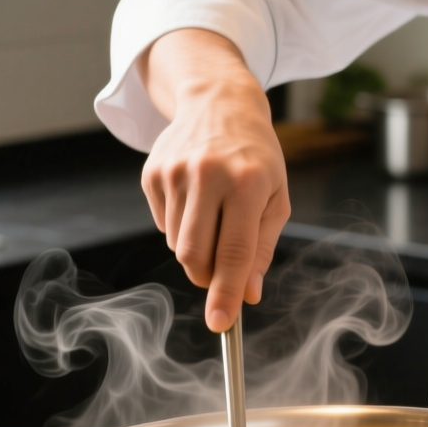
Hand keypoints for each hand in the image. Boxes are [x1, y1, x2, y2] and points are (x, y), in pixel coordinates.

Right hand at [140, 29, 289, 331]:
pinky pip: (163, 225)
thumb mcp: (275, 198)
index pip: (234, 251)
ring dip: (196, 248)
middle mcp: (207, 175)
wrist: (219, 102)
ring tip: (214, 216)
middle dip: (207, 277)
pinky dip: (180, 227)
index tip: (221, 324)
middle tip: (220, 272)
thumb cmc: (256, 158)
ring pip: (177, 244)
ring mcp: (174, 172)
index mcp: (246, 183)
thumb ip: (261, 249)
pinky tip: (195, 199)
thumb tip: (247, 295)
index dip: (226, 293)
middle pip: (195, 255)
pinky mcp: (152, 172)